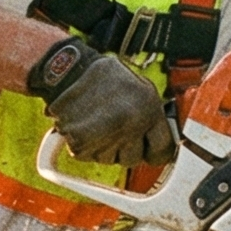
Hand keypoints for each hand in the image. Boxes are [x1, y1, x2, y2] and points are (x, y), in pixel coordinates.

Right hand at [26, 39, 174, 167]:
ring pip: (110, 159)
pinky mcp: (82, 145)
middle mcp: (130, 125)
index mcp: (149, 110)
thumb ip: (151, 114)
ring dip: (104, 147)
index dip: (155, 151)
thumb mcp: (139, 87)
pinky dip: (85, 145)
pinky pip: (89, 156)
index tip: (151, 152)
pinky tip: (85, 126)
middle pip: (133, 158)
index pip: (162, 148)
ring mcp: (106, 137)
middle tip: (115, 128)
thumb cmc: (103, 76)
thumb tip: (162, 139)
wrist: (68, 70)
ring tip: (97, 122)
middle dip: (125, 149)